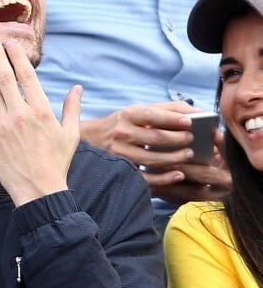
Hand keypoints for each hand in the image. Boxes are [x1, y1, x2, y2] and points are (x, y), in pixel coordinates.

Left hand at [0, 37, 81, 205]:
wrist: (38, 191)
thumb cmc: (56, 163)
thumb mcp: (71, 135)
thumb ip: (72, 109)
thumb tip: (77, 89)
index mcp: (41, 111)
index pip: (26, 76)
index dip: (17, 56)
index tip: (11, 44)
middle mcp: (20, 114)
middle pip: (4, 78)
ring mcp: (2, 126)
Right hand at [80, 101, 230, 200]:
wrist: (91, 138)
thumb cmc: (123, 123)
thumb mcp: (138, 110)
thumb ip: (167, 109)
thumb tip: (196, 112)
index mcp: (128, 114)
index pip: (152, 115)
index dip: (172, 119)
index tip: (190, 122)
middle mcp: (122, 132)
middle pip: (155, 138)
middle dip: (177, 139)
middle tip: (192, 139)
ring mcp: (120, 152)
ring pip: (151, 158)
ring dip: (174, 158)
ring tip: (188, 154)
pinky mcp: (121, 169)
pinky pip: (145, 177)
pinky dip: (163, 178)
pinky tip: (178, 175)